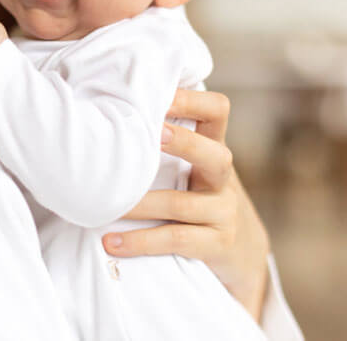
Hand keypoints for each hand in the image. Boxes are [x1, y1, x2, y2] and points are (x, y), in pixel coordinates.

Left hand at [101, 89, 270, 321]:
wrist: (239, 252)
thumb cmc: (196, 195)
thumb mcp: (192, 164)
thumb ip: (165, 140)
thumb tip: (110, 103)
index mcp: (214, 147)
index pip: (217, 110)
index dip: (191, 99)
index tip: (156, 94)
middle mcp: (223, 178)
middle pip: (216, 155)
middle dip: (184, 143)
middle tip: (152, 135)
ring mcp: (223, 212)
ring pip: (181, 204)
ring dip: (140, 203)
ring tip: (107, 204)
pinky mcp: (216, 244)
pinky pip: (175, 239)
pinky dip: (141, 241)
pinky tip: (111, 242)